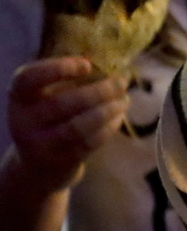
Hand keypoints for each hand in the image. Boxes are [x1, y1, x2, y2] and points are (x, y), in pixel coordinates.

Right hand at [8, 57, 129, 192]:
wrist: (39, 165)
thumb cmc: (51, 118)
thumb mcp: (48, 97)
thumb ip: (70, 81)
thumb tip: (111, 67)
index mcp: (18, 96)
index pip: (29, 78)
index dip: (58, 69)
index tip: (87, 65)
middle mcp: (22, 121)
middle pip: (60, 104)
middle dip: (97, 92)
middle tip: (122, 83)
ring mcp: (39, 145)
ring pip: (77, 127)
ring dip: (106, 112)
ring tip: (124, 101)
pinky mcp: (59, 162)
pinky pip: (87, 144)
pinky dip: (107, 129)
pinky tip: (119, 117)